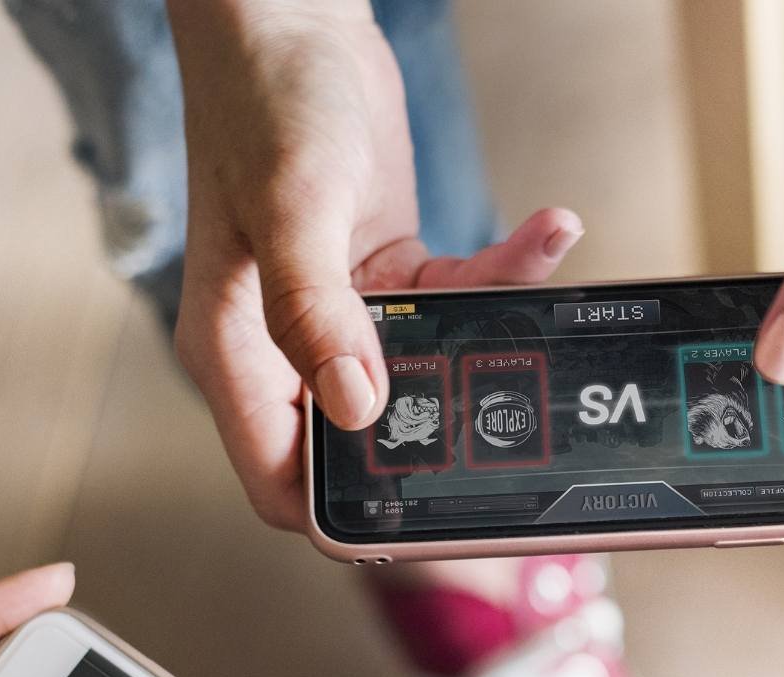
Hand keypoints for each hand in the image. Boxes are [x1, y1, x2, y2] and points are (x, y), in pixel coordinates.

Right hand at [167, 0, 581, 529]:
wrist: (290, 22)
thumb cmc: (265, 102)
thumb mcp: (292, 208)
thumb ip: (317, 313)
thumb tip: (359, 408)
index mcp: (235, 354)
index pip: (283, 483)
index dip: (346, 518)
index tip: (426, 520)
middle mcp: (284, 348)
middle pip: (367, 445)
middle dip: (445, 438)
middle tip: (521, 422)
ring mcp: (340, 317)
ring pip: (428, 378)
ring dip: (492, 342)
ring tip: (542, 273)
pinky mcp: (388, 278)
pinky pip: (457, 305)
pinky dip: (505, 277)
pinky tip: (547, 231)